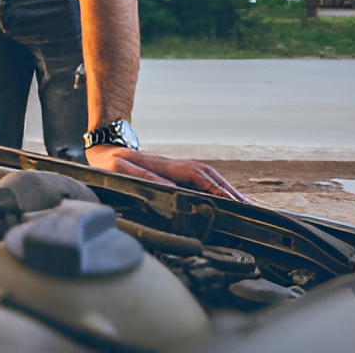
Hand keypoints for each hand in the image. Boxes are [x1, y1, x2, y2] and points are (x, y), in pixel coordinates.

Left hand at [85, 145, 250, 202]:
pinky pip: (202, 178)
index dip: (215, 189)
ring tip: (246, 204)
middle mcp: (175, 164)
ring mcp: (176, 167)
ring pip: (209, 176)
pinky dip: (218, 186)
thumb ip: (142, 176)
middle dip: (230, 191)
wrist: (104, 147)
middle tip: (250, 207)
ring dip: (228, 188)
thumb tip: (169, 187)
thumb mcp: (120, 170)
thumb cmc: (110, 162)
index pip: (196, 177)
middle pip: (209, 176)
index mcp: (164, 165)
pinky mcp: (175, 171)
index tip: (232, 201)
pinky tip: (226, 196)